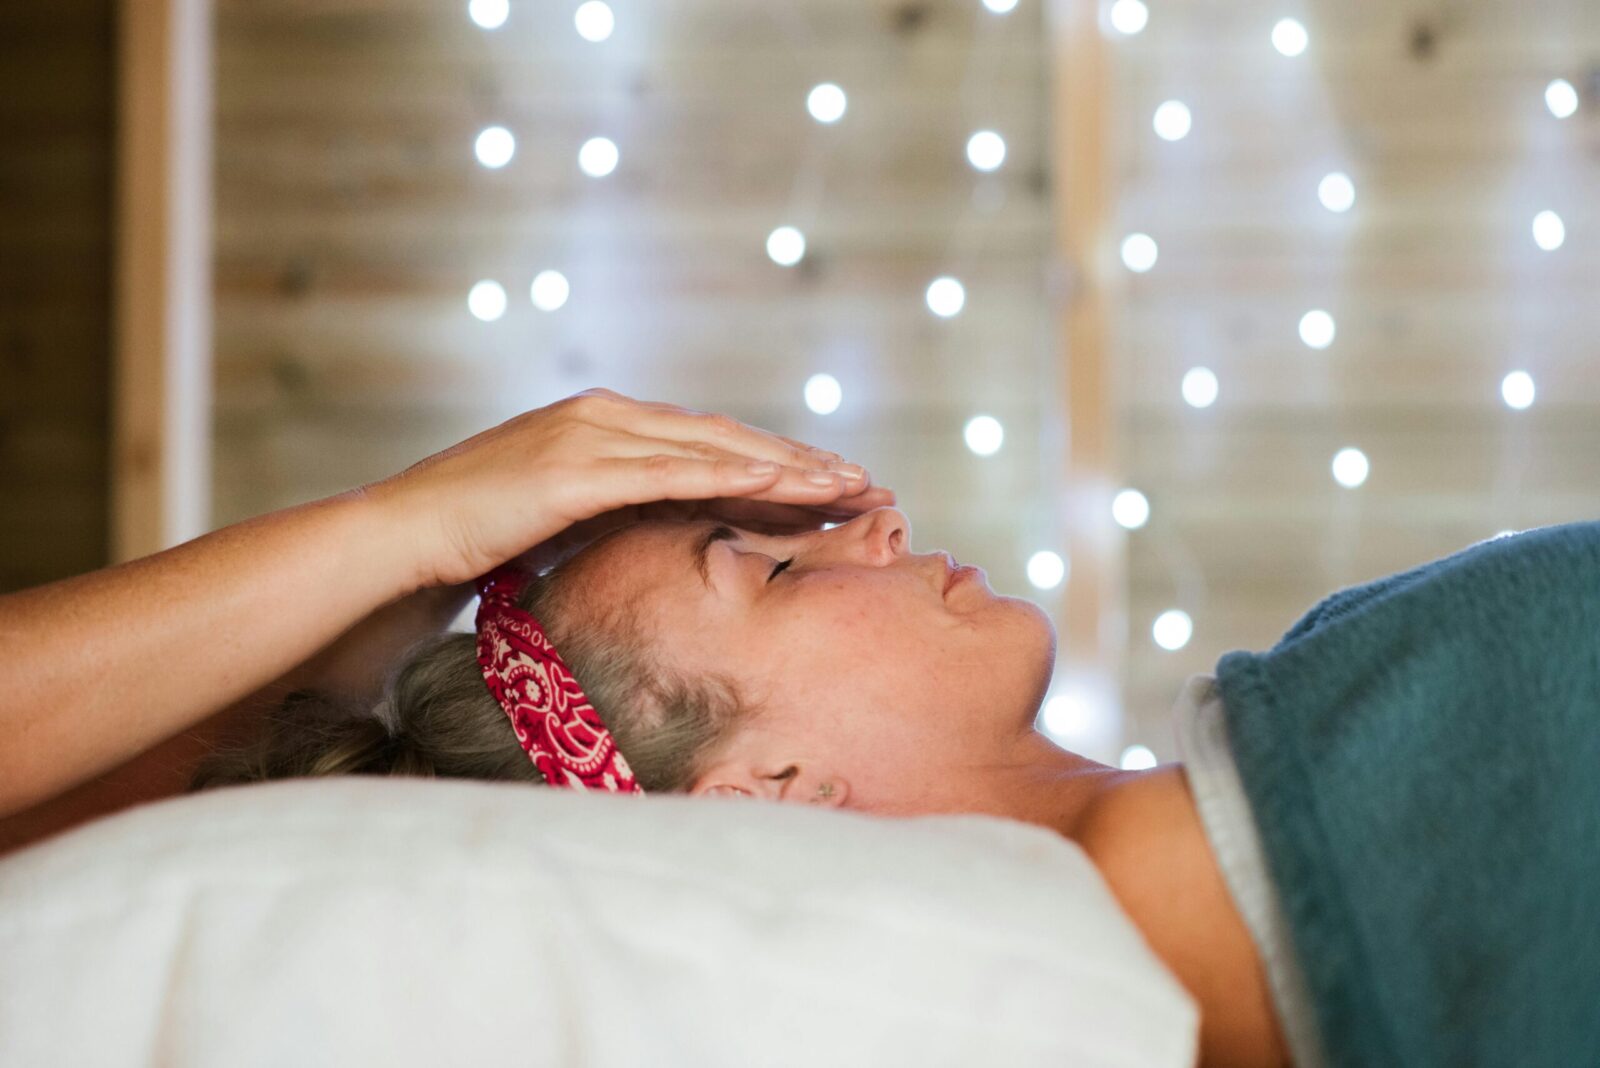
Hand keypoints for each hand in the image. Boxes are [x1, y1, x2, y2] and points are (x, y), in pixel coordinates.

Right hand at [364, 388, 892, 589]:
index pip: (709, 444)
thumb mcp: (557, 519)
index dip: (776, 464)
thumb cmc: (469, 539)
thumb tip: (654, 532)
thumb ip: (608, 509)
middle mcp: (606, 416)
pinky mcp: (574, 469)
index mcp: (604, 425)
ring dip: (786, 468)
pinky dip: (730, 475)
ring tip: (848, 487)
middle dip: (801, 463)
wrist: (396, 540)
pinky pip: (670, 472)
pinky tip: (780, 483)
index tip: (832, 487)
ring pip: (712, 449)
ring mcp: (591, 436)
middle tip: (866, 485)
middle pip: (726, 439)